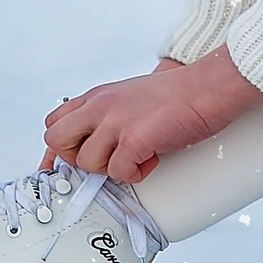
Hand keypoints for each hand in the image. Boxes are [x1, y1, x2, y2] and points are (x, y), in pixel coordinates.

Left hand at [42, 48, 262, 184]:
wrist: (208, 88)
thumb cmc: (179, 94)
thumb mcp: (130, 97)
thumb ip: (109, 115)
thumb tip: (99, 144)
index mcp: (98, 97)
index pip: (54, 123)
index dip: (59, 149)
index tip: (64, 166)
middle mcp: (101, 106)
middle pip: (56, 140)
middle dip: (76, 159)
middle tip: (105, 160)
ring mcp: (116, 121)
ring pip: (86, 162)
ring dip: (111, 169)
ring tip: (137, 158)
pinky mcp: (134, 139)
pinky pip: (118, 172)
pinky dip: (135, 174)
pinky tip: (151, 161)